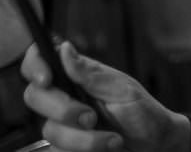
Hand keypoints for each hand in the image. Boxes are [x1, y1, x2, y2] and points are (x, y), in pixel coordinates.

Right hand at [21, 41, 190, 151]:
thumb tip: (65, 48)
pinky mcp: (66, 148)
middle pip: (36, 97)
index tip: (46, 79)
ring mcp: (63, 125)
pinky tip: (106, 149)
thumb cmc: (142, 112)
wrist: (155, 144)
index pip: (41, 61)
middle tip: (92, 117)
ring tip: (113, 140)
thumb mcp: (121, 89)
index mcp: (77, 76)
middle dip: (64, 110)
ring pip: (50, 130)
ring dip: (85, 139)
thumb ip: (89, 73)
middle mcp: (65, 97)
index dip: (34, 66)